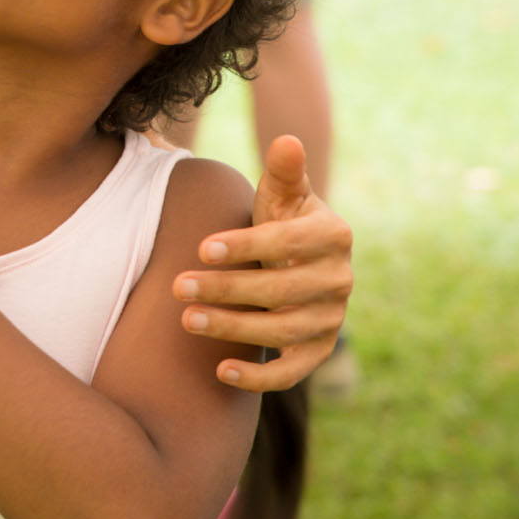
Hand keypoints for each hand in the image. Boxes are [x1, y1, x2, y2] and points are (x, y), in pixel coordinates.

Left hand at [177, 134, 351, 391]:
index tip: (201, 247)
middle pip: (280, 292)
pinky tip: (219, 371)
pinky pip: (291, 372)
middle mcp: (340, 281)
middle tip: (178, 286)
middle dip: (226, 289)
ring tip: (187, 319)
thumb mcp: (283, 193)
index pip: (287, 243)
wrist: (297, 262)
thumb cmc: (282, 220)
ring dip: (232, 329)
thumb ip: (283, 170)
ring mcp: (331, 319)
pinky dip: (259, 378)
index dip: (245, 246)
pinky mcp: (317, 351)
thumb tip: (286, 140)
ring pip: (281, 332)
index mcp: (334, 236)